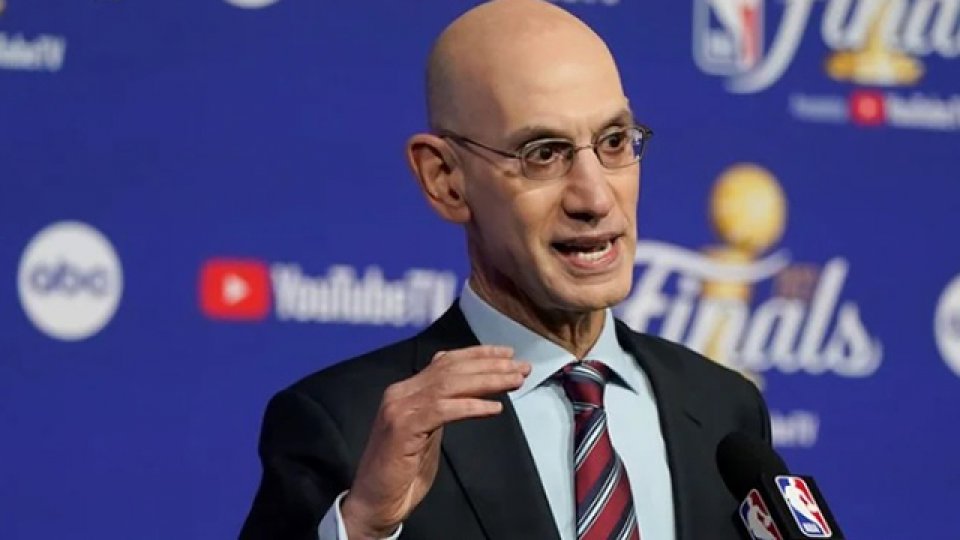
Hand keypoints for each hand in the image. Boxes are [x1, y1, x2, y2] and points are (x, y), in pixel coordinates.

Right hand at [340, 345, 530, 538]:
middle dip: (490, 365)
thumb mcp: (427, 432)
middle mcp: (401, 393)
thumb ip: (442, 409)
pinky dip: (471, 406)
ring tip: (514, 380)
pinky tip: (494, 408)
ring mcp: (400, 408)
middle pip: (451, 369)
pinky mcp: (403, 428)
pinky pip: (444, 410)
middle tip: (521, 366)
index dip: (478, 354)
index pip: (445, 362)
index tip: (507, 353)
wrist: (374, 502)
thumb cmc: (402, 473)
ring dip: (487, 380)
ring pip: (450, 384)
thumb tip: (469, 392)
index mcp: (406, 391)